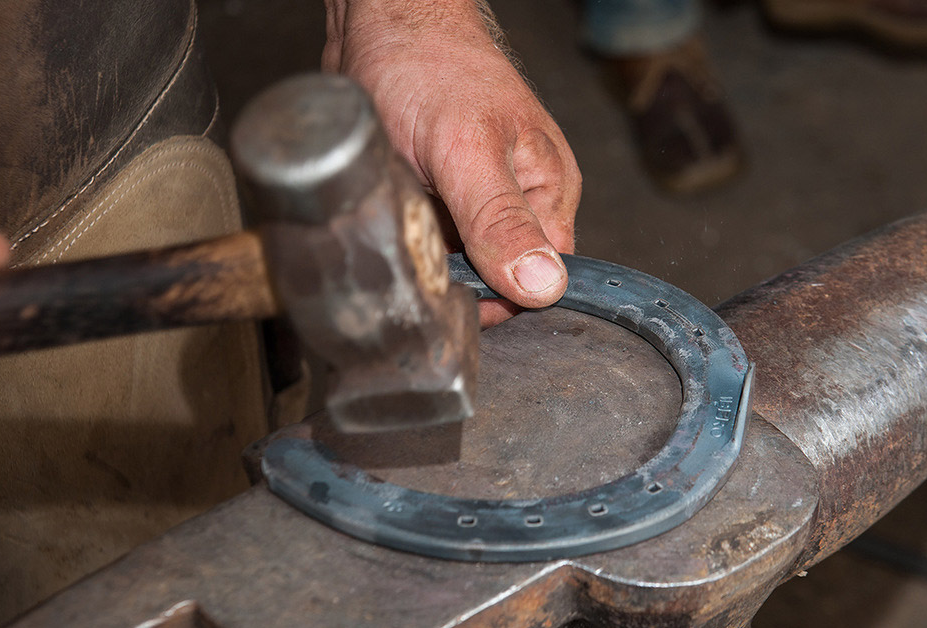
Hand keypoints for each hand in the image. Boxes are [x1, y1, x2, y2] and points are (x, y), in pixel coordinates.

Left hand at [323, 0, 580, 325]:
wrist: (379, 23)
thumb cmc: (430, 68)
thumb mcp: (466, 152)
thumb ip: (500, 220)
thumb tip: (543, 286)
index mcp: (547, 190)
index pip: (542, 280)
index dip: (503, 300)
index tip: (459, 297)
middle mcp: (517, 200)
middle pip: (500, 279)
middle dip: (462, 283)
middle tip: (423, 255)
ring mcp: (474, 200)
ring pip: (460, 265)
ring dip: (432, 263)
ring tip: (407, 231)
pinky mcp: (438, 197)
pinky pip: (430, 242)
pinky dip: (411, 242)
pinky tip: (396, 224)